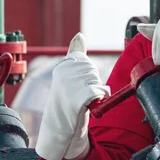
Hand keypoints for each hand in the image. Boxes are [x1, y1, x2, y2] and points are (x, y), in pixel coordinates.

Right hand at [35, 33, 110, 159]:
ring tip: (83, 100)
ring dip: (96, 92)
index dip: (85, 76)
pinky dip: (99, 99)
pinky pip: (99, 93)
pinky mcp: (79, 98)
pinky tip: (89, 104)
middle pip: (93, 72)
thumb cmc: (67, 97)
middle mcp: (64, 73)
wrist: (61, 124)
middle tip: (80, 94)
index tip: (76, 85)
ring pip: (97, 82)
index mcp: (63, 66)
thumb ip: (75, 54)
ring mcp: (71, 85)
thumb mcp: (69, 73)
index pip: (86, 64)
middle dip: (92, 83)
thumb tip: (79, 35)